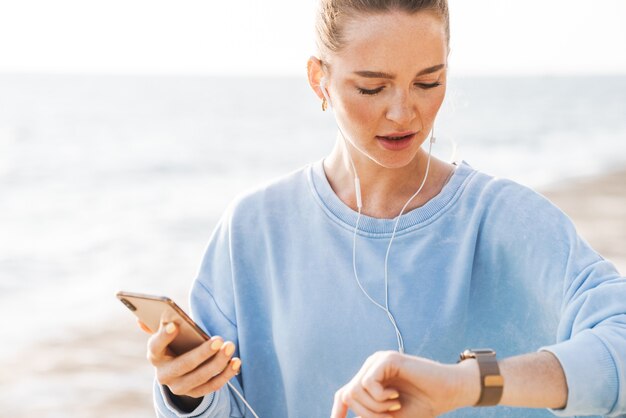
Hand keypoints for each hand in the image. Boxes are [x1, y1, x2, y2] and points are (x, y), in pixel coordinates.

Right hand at [141, 319, 240, 402]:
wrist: (177, 370)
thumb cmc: (174, 343)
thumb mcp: (166, 334)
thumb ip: (157, 325)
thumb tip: (141, 320)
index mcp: (155, 355)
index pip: (156, 346)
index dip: (164, 336)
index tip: (174, 325)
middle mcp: (164, 374)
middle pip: (184, 364)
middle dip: (203, 353)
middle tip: (219, 340)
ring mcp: (179, 386)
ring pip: (201, 376)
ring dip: (218, 362)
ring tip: (230, 346)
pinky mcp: (194, 393)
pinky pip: (212, 386)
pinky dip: (226, 374)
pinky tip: (236, 361)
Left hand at [330, 351, 479, 417]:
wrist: (449, 393)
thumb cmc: (423, 405)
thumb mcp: (392, 416)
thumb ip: (373, 416)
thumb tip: (354, 417)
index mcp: (372, 380)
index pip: (344, 394)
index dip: (337, 410)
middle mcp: (371, 368)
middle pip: (349, 394)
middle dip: (366, 413)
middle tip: (390, 414)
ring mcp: (378, 361)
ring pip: (355, 389)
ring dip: (374, 407)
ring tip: (394, 406)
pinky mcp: (387, 359)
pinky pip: (368, 382)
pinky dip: (379, 397)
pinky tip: (395, 397)